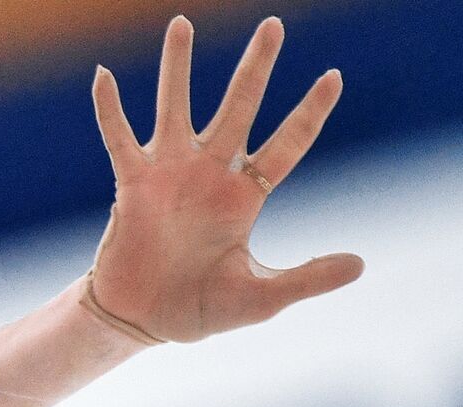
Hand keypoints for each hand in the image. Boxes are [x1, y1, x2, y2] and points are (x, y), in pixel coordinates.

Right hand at [86, 15, 363, 343]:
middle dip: (256, 67)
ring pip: (176, 109)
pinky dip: (110, 109)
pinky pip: (119, 139)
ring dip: (178, 68)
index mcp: (245, 197)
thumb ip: (306, 278)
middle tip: (273, 25)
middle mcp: (209, 175)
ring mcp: (169, 176)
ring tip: (181, 24)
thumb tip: (359, 264)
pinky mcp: (131, 186)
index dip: (309, 112)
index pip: (286, 144)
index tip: (332, 77)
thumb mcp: (260, 298)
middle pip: (238, 108)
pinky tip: (103, 75)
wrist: (141, 322)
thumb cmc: (198, 310)